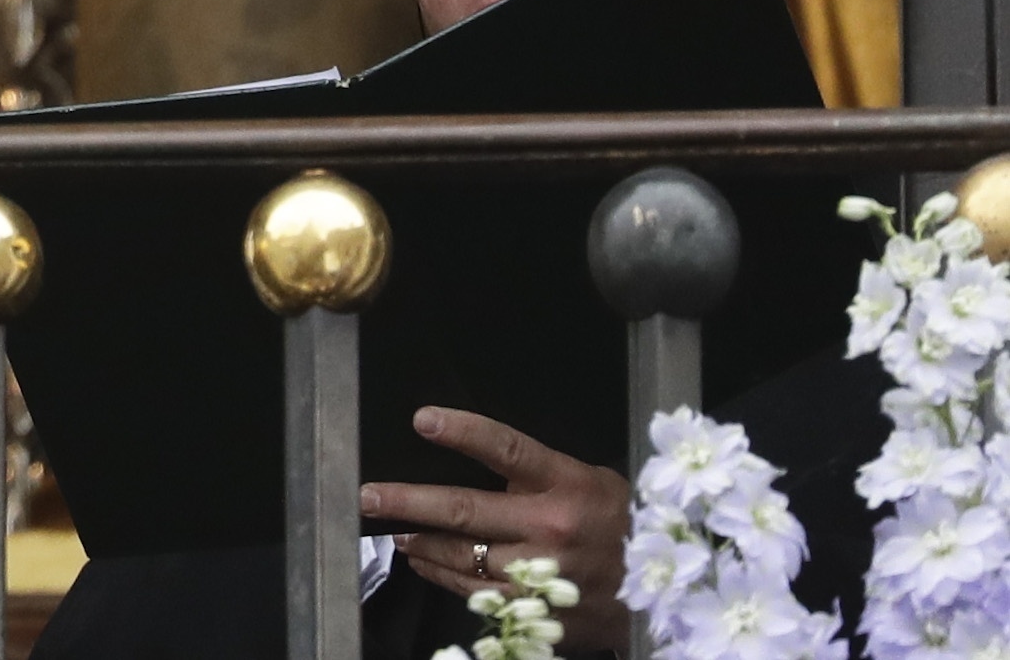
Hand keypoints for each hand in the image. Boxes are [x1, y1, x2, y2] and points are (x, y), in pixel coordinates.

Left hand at [361, 406, 627, 651]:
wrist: (663, 592)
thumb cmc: (621, 524)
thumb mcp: (591, 482)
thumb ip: (539, 473)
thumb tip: (473, 454)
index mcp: (568, 484)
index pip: (507, 450)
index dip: (464, 432)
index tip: (423, 420)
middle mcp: (552, 528)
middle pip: (465, 510)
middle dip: (407, 502)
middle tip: (367, 496)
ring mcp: (544, 572)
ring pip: (462, 556)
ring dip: (420, 544)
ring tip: (394, 532)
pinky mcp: (541, 609)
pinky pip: (476, 592)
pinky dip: (443, 577)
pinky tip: (423, 564)